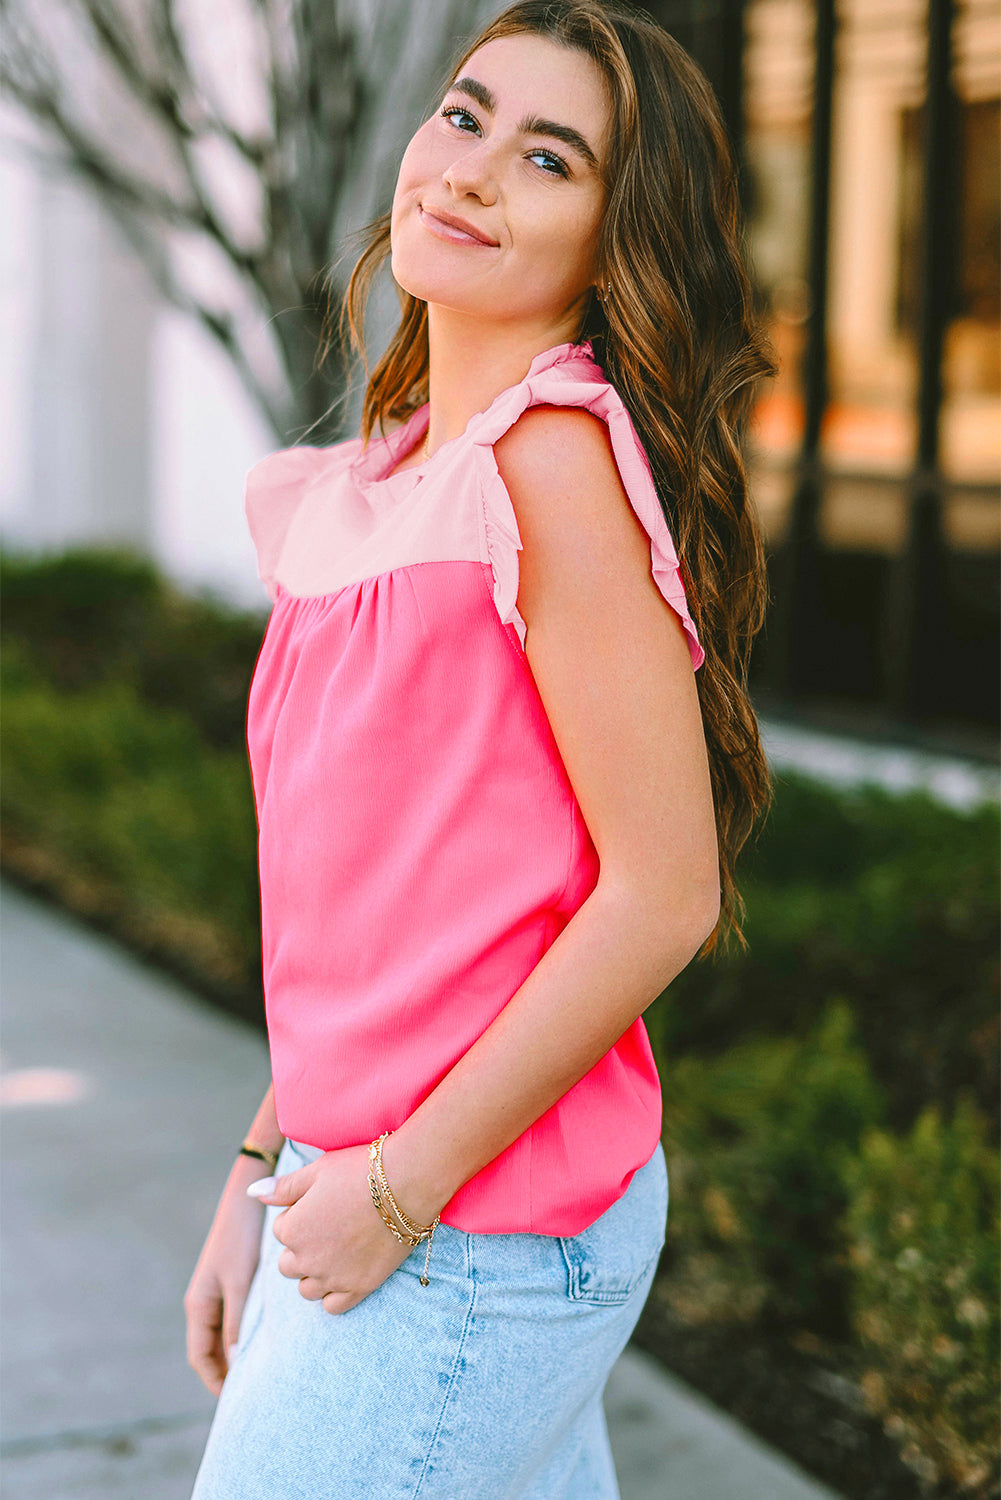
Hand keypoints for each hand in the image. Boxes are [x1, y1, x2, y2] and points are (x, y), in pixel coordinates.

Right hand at [184, 1156, 267, 1396]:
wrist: (249, 1195)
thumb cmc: (243, 1237)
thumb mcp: (240, 1282)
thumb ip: (237, 1320)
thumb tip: (235, 1359)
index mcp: (198, 1304)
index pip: (199, 1356)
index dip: (214, 1380)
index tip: (235, 1399)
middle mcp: (204, 1299)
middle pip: (209, 1348)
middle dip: (224, 1371)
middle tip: (249, 1393)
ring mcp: (217, 1289)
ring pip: (222, 1333)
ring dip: (234, 1353)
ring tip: (257, 1372)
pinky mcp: (233, 1278)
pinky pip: (234, 1316)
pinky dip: (243, 1332)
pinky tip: (264, 1337)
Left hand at [256, 1144, 415, 1313]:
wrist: (406, 1182)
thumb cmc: (359, 1170)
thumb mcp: (316, 1171)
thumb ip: (282, 1188)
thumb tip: (252, 1194)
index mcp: (292, 1230)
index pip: (281, 1229)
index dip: (299, 1214)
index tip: (322, 1202)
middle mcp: (307, 1259)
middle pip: (288, 1265)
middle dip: (301, 1248)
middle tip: (328, 1226)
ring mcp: (334, 1277)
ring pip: (307, 1289)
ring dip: (314, 1273)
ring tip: (336, 1250)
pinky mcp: (360, 1288)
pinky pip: (332, 1306)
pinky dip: (333, 1294)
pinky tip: (345, 1273)